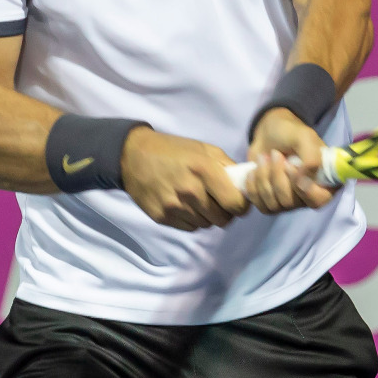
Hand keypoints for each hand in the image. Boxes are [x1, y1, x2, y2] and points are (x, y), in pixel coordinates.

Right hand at [121, 128, 249, 231]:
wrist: (133, 156)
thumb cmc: (174, 150)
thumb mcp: (205, 149)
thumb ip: (228, 167)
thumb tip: (245, 185)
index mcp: (203, 170)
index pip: (235, 204)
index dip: (240, 205)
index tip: (237, 201)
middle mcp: (190, 191)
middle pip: (223, 219)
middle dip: (225, 212)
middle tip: (218, 201)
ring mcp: (175, 207)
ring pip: (207, 225)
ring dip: (207, 216)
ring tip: (198, 200)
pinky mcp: (162, 218)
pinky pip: (190, 227)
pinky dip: (192, 219)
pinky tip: (185, 205)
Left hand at [245, 108, 335, 214]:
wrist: (267, 134)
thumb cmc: (290, 134)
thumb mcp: (305, 137)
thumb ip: (312, 158)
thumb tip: (303, 181)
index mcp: (325, 182)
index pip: (319, 200)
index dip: (303, 189)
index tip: (289, 166)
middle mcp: (309, 196)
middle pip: (291, 202)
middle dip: (277, 176)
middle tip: (275, 154)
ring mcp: (290, 202)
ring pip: (275, 205)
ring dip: (264, 178)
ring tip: (264, 158)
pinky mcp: (271, 202)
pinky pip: (261, 206)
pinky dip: (253, 186)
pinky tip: (254, 171)